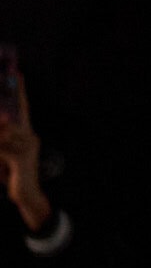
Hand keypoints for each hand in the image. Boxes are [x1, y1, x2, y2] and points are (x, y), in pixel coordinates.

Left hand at [0, 75, 51, 234]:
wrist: (27, 195)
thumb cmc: (14, 173)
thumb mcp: (6, 152)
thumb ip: (3, 139)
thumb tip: (1, 121)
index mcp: (28, 133)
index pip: (23, 107)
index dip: (20, 90)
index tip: (16, 73)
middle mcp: (30, 137)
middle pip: (10, 120)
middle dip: (1, 121)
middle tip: (2, 125)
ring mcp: (27, 148)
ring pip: (3, 135)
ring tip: (2, 154)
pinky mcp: (21, 159)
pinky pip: (2, 149)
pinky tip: (2, 161)